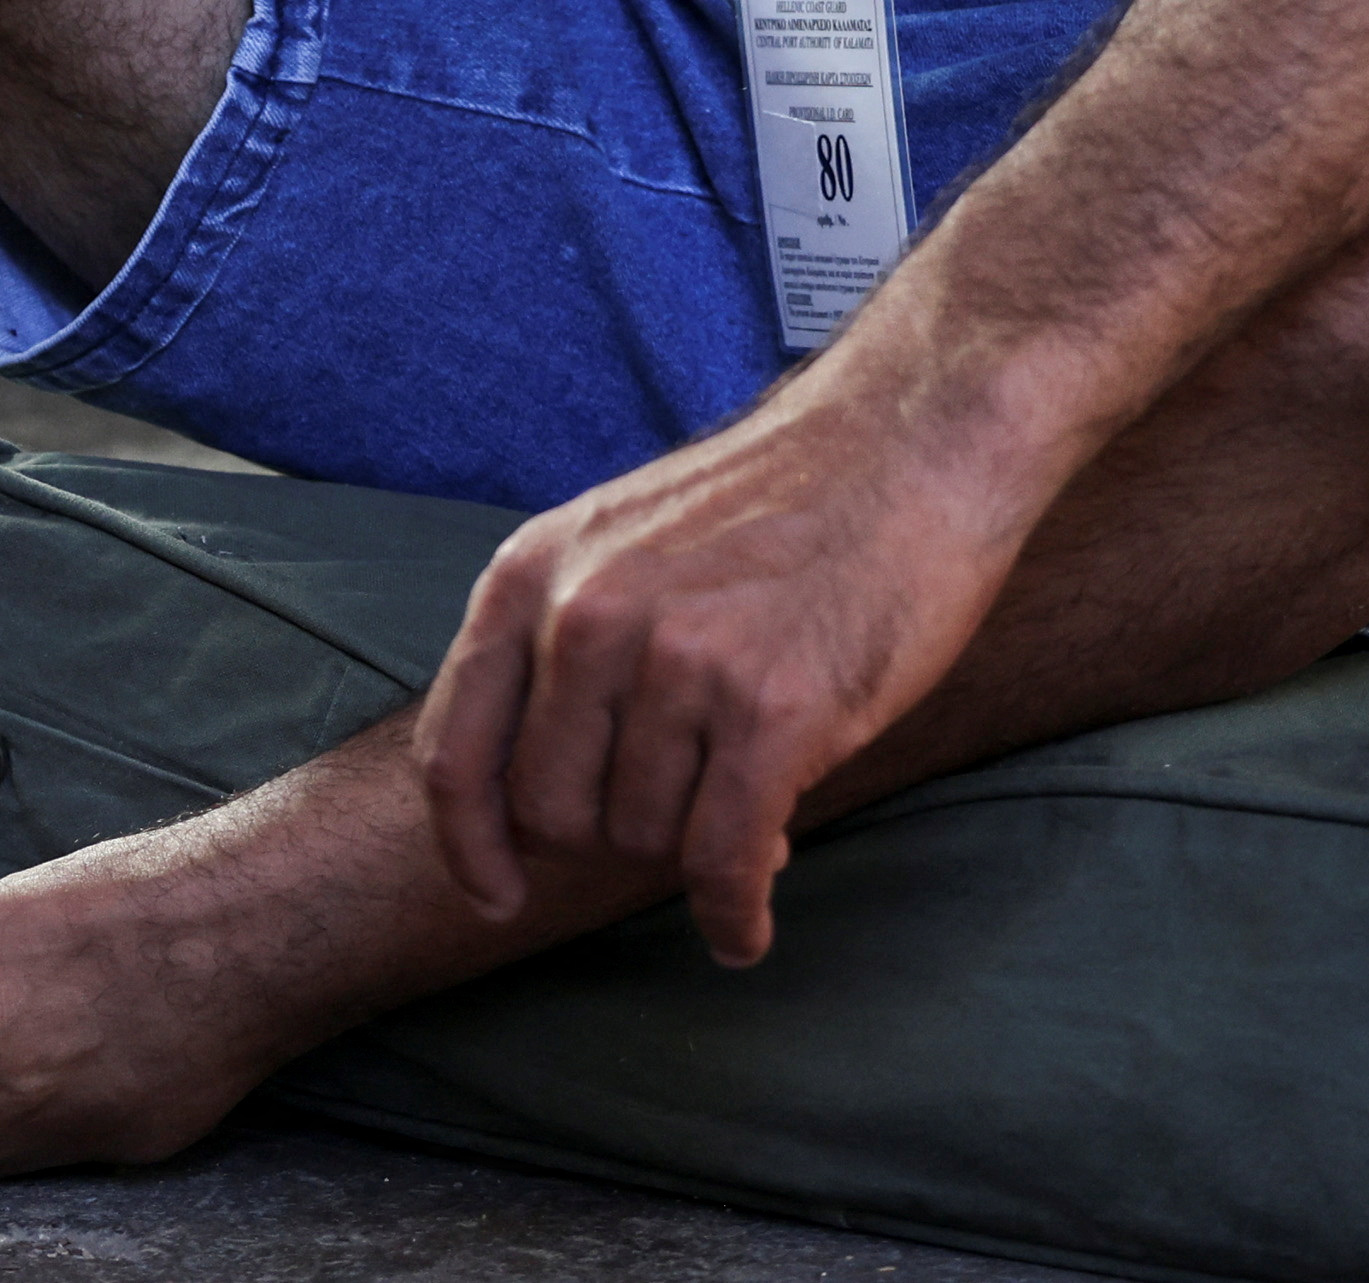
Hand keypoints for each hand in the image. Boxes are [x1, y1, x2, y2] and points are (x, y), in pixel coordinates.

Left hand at [411, 382, 1036, 968]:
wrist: (911, 441)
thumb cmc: (779, 503)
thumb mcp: (622, 542)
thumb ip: (568, 653)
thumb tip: (554, 817)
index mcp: (534, 573)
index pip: (457, 753)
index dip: (471, 846)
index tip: (498, 895)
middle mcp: (587, 617)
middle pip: (553, 816)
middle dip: (616, 836)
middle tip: (684, 807)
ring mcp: (677, 661)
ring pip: (645, 841)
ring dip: (695, 849)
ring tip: (751, 795)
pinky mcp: (771, 708)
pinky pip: (721, 864)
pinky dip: (732, 916)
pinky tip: (747, 926)